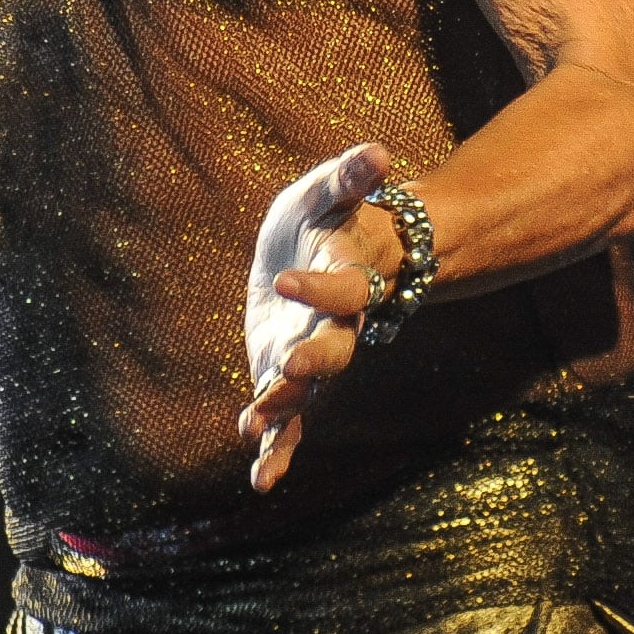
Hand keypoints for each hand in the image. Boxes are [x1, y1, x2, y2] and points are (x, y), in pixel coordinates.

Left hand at [234, 143, 406, 492]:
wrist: (330, 253)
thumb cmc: (330, 217)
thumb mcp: (328, 190)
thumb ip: (350, 175)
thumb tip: (378, 152)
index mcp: (348, 278)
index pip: (340, 286)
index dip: (319, 285)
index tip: (287, 278)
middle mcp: (338, 325)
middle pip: (334, 349)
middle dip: (313, 361)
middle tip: (290, 368)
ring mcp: (315, 354)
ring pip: (307, 390)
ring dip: (284, 408)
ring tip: (254, 425)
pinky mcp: (292, 375)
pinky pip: (290, 419)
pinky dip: (276, 447)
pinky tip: (261, 482)